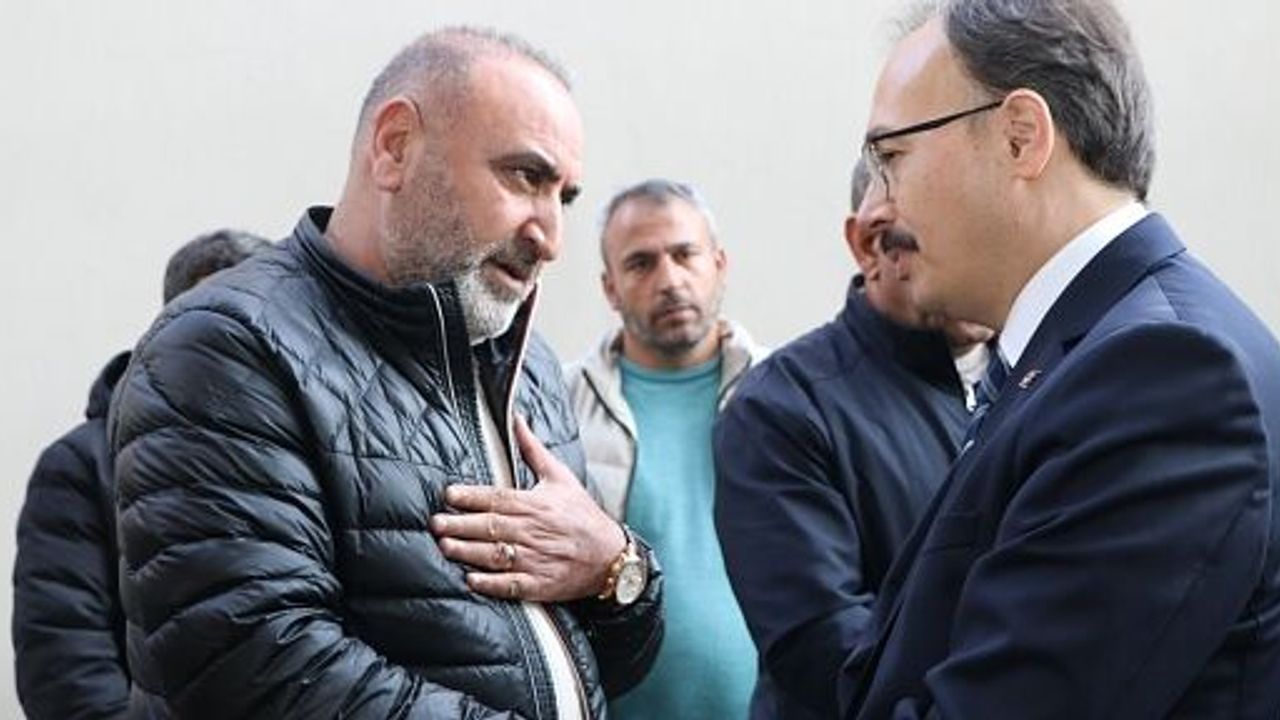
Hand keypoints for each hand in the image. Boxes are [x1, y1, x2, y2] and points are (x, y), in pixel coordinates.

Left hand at [431, 416, 626, 602]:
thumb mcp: (560, 477)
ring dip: (469, 551)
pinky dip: (491, 583)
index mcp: (537, 504)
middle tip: (436, 522)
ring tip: (445, 546)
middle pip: (492, 526)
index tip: (449, 495)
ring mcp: (537, 560)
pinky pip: (511, 585)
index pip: (498, 498)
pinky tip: (472, 580)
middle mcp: (534, 531)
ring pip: (496, 555)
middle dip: (461, 524)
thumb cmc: (582, 514)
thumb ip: (532, 449)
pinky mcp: (540, 585)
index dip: (472, 496)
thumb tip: (516, 418)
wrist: (611, 556)